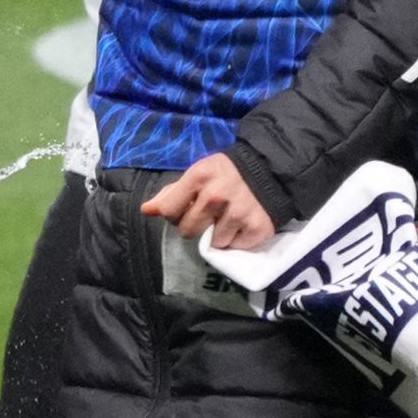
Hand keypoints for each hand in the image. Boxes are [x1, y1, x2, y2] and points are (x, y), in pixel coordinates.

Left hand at [141, 153, 277, 251]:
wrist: (270, 171)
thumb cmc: (226, 174)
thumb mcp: (198, 174)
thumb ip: (171, 193)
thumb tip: (146, 210)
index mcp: (199, 177)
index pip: (168, 211)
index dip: (174, 214)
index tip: (185, 210)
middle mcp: (217, 195)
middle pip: (188, 230)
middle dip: (195, 226)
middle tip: (208, 216)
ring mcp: (239, 213)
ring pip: (213, 242)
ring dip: (219, 235)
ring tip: (229, 218)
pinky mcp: (258, 228)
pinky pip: (236, 247)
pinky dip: (238, 240)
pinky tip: (243, 224)